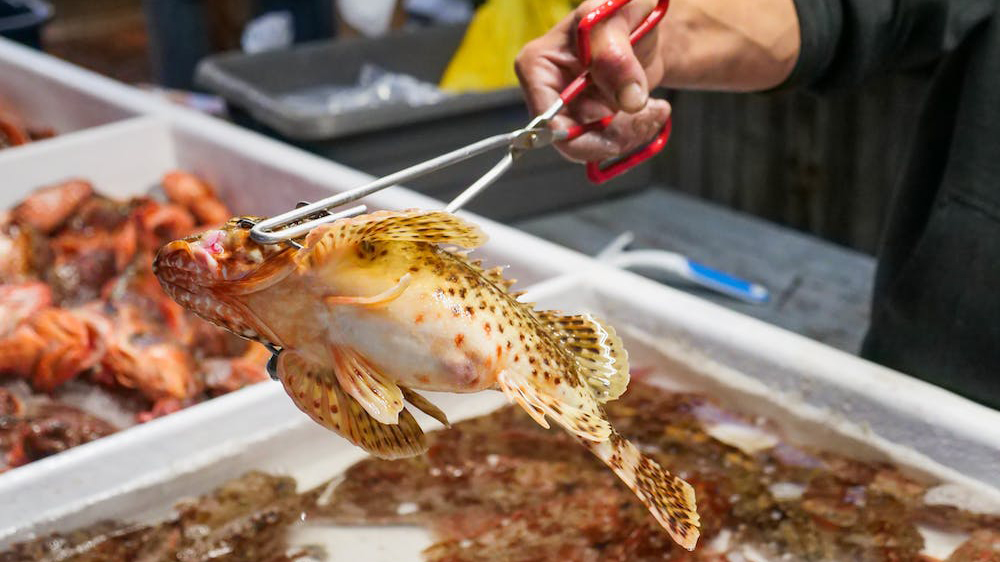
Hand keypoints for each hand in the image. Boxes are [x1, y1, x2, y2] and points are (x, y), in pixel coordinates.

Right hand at [514, 0, 670, 162]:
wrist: (644, 23)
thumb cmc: (620, 10)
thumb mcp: (614, 17)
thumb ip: (614, 54)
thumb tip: (628, 100)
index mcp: (538, 67)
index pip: (546, 120)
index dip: (581, 134)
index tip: (619, 128)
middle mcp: (549, 93)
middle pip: (572, 141)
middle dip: (615, 135)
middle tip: (650, 114)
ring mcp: (572, 111)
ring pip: (595, 147)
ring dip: (633, 133)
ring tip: (657, 107)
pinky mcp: (594, 122)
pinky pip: (612, 144)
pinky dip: (638, 132)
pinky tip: (653, 110)